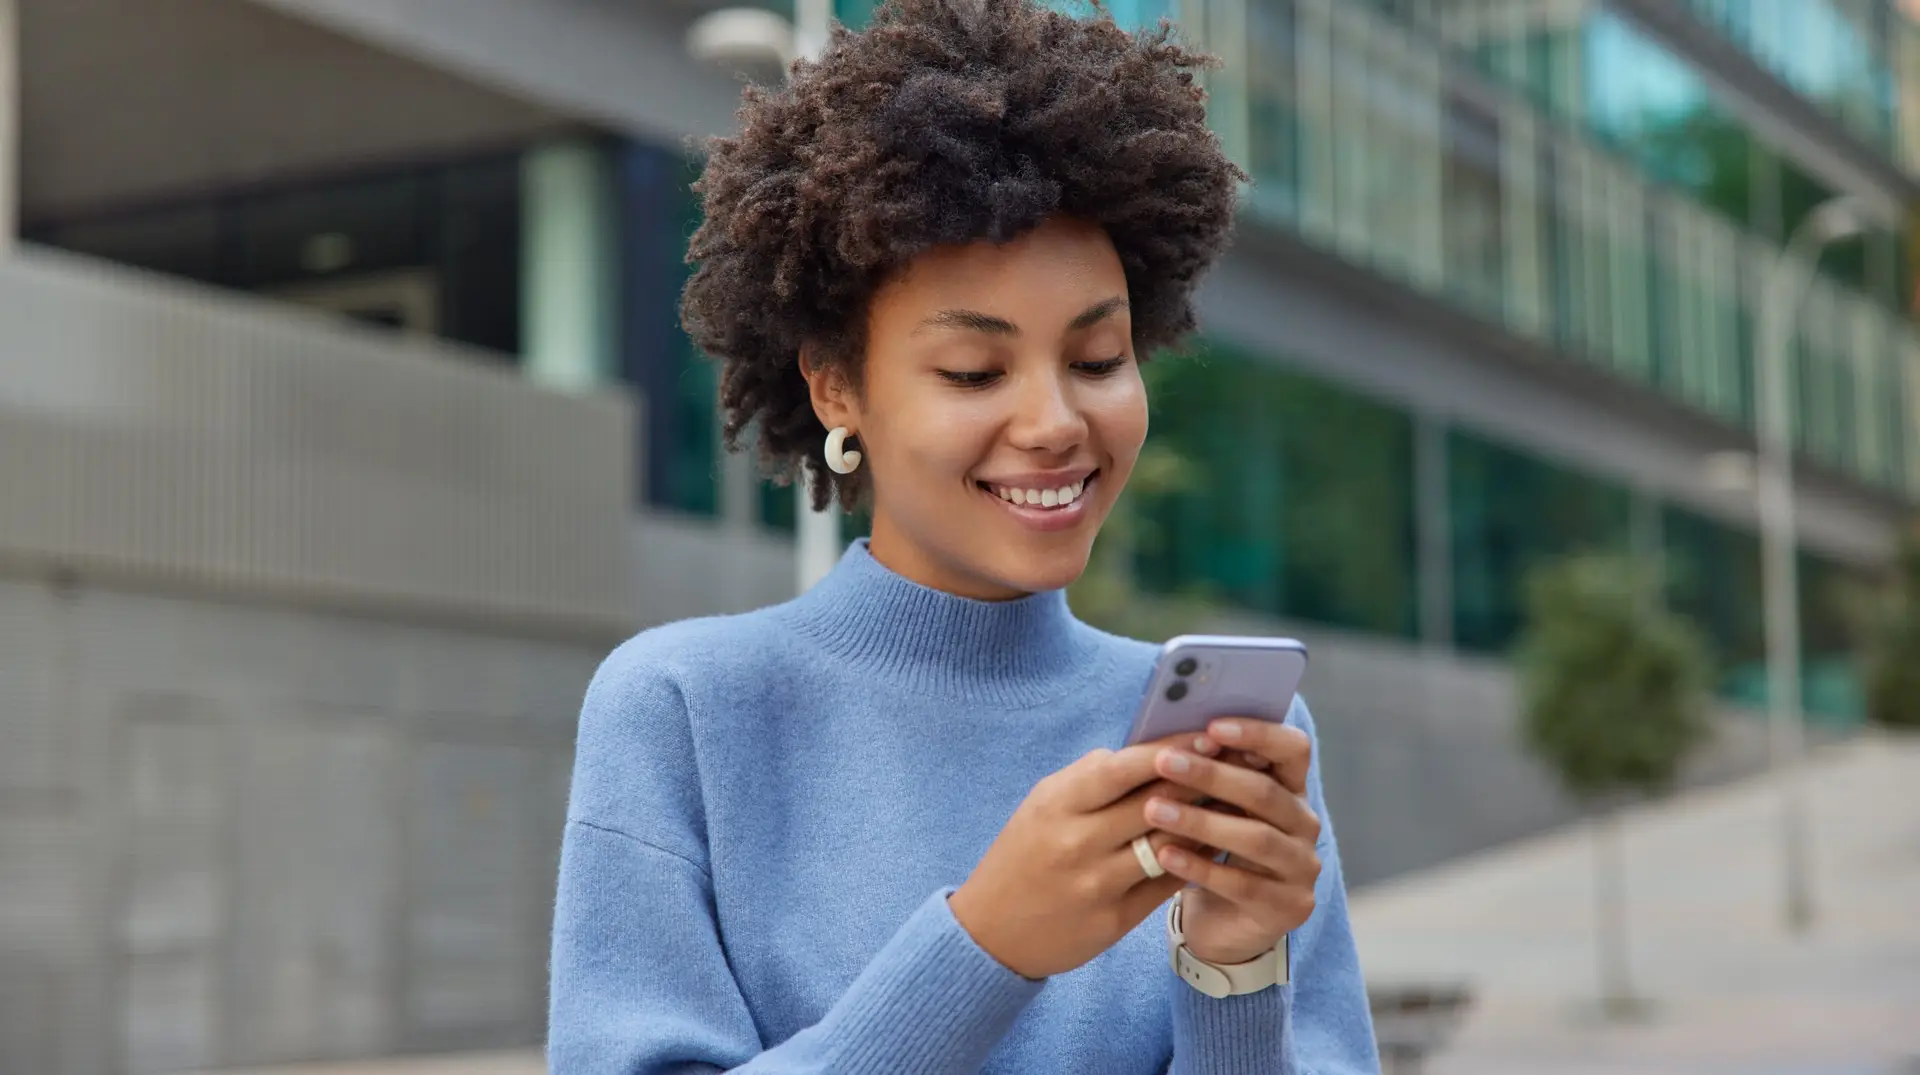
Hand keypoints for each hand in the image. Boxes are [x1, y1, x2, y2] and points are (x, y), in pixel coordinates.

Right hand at [948, 734, 1227, 979]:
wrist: (992, 933)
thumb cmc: (1023, 856)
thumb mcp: (1042, 806)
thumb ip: (1090, 778)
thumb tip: (1146, 749)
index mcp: (1057, 805)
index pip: (1121, 768)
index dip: (1169, 751)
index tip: (1206, 736)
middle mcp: (1077, 843)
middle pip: (1154, 804)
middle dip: (1202, 780)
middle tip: (1241, 762)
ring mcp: (1096, 884)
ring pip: (1169, 845)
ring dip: (1208, 821)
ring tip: (1239, 801)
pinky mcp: (1114, 920)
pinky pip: (1167, 884)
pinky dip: (1195, 861)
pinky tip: (1217, 844)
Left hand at [1141, 717, 1320, 965]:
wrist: (1221, 923)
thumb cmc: (1211, 850)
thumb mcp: (1211, 808)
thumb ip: (1206, 774)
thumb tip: (1169, 735)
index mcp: (1292, 789)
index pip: (1293, 749)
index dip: (1258, 733)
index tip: (1211, 726)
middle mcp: (1305, 825)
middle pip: (1265, 792)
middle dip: (1212, 774)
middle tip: (1164, 762)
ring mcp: (1302, 869)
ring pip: (1255, 838)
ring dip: (1201, 820)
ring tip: (1153, 809)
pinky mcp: (1289, 908)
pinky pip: (1242, 884)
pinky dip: (1200, 867)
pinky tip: (1163, 855)